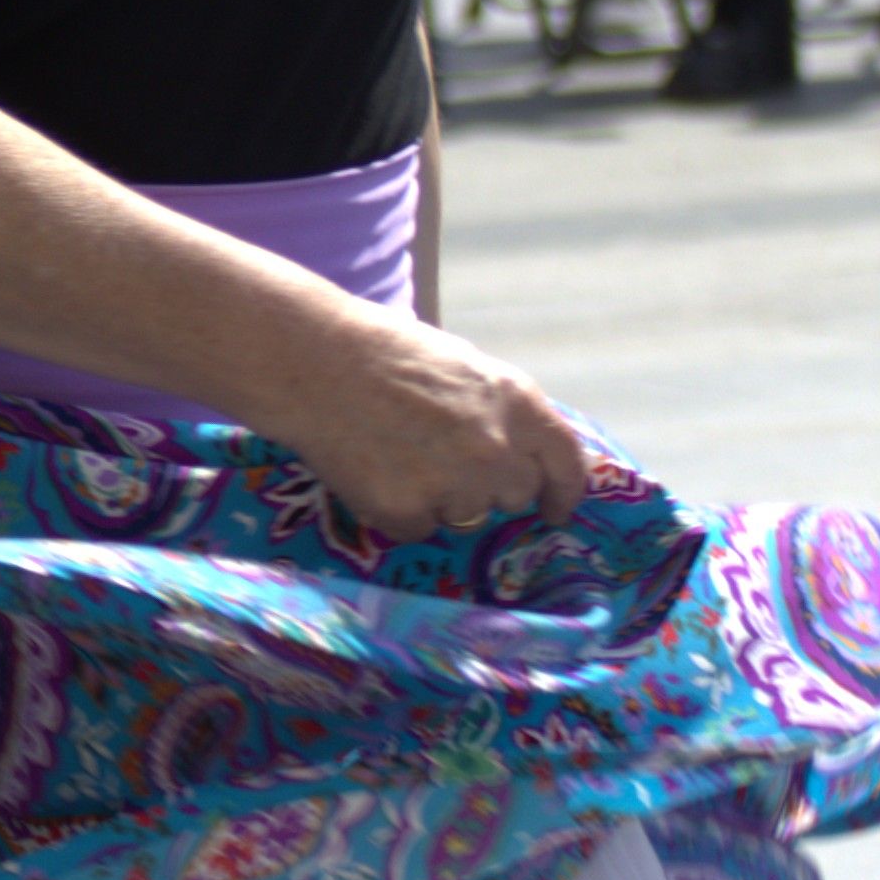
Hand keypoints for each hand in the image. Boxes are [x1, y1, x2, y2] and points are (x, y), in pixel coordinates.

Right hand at [285, 316, 598, 543]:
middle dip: (488, 486)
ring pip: (464, 516)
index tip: (554, 509)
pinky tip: (373, 471)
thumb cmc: (385, 352)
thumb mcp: (463, 367)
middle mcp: (496, 450)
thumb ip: (499, 411)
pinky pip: (416, 528)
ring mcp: (454, 486)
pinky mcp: (408, 513)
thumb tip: (514, 454)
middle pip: (514, 495)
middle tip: (444, 461)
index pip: (565, 461)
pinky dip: (397, 510)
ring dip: (440, 498)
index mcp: (518, 403)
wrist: (314, 361)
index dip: (564, 490)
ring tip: (397, 455)